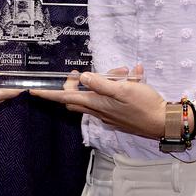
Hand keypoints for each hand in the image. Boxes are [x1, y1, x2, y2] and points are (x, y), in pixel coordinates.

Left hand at [31, 63, 165, 138]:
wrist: (162, 123)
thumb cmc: (144, 105)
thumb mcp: (124, 90)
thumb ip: (102, 83)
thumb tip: (83, 77)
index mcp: (96, 103)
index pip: (66, 97)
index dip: (49, 93)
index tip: (33, 90)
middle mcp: (99, 111)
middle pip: (76, 97)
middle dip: (74, 83)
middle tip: (79, 73)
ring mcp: (108, 114)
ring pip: (95, 95)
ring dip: (104, 80)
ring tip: (125, 72)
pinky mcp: (118, 114)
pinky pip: (111, 97)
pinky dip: (118, 85)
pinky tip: (134, 76)